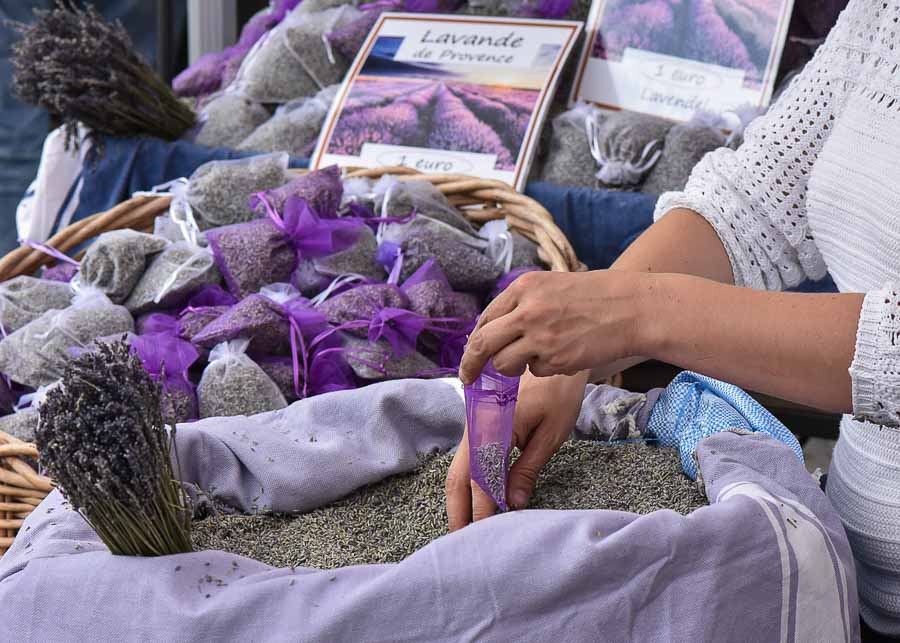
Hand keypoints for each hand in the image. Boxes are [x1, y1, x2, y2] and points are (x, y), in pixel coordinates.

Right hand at [446, 369, 588, 530]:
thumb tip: (513, 504)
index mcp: (491, 428)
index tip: (486, 538)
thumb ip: (527, 468)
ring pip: (459, 469)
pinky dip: (469, 482)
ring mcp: (474, 425)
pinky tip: (478, 499)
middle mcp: (475, 427)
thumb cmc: (557, 391)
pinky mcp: (479, 425)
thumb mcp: (550, 433)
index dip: (483, 511)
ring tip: (466, 528)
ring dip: (461, 498)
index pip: (482, 481)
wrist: (550, 350)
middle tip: (461, 543)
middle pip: (458, 477)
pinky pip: (468, 459)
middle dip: (459, 511)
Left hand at [459, 270, 644, 385]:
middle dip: (471, 365)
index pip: (485, 319)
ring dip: (513, 368)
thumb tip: (492, 332)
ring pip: (504, 364)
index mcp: (523, 287)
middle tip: (468, 379)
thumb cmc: (595, 297)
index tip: (470, 357)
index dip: (473, 342)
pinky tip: (565, 354)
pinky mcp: (555, 358)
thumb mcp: (552, 286)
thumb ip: (522, 305)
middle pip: (482, 344)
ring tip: (537, 357)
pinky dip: (544, 369)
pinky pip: (535, 372)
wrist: (632, 308)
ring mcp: (540, 336)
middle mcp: (526, 310)